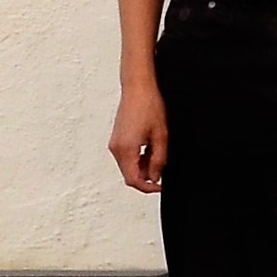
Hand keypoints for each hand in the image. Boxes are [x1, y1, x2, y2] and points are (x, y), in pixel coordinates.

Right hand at [109, 75, 167, 193]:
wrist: (138, 88)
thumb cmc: (149, 106)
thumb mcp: (161, 136)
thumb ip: (158, 159)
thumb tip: (155, 177)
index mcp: (126, 150)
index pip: (133, 180)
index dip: (148, 187)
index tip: (160, 187)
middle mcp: (116, 149)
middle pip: (129, 175)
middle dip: (147, 176)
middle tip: (162, 166)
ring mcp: (115, 144)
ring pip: (128, 166)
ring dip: (143, 166)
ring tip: (158, 151)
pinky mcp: (117, 139)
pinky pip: (126, 156)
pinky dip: (138, 158)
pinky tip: (150, 147)